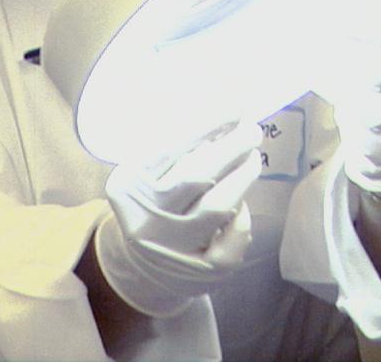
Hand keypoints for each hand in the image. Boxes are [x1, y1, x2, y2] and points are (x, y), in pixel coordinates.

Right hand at [96, 121, 262, 317]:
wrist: (144, 264)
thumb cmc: (151, 204)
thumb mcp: (144, 175)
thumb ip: (172, 150)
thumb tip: (219, 120)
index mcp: (128, 188)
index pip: (171, 149)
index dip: (206, 127)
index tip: (232, 110)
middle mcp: (147, 218)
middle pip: (196, 177)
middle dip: (230, 148)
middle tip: (251, 129)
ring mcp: (175, 246)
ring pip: (217, 206)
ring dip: (242, 175)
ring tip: (252, 155)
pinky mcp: (203, 268)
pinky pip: (232, 237)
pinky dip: (242, 216)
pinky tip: (242, 200)